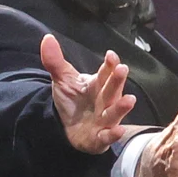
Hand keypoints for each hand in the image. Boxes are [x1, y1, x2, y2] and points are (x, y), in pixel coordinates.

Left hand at [41, 34, 136, 154]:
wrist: (67, 129)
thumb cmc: (72, 102)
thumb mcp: (62, 80)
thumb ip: (55, 61)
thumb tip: (47, 38)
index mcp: (97, 85)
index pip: (105, 73)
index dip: (109, 65)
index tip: (111, 56)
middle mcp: (104, 102)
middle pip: (111, 90)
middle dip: (117, 81)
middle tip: (122, 69)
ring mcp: (103, 120)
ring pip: (114, 113)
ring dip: (121, 107)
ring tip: (130, 100)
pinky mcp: (99, 138)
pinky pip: (107, 137)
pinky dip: (113, 134)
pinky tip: (119, 130)